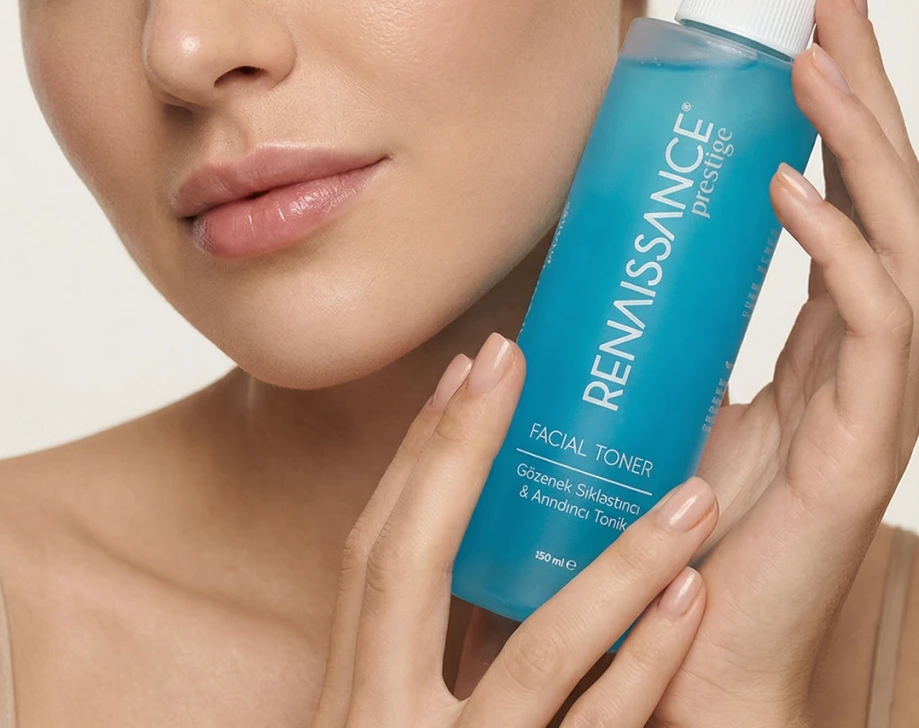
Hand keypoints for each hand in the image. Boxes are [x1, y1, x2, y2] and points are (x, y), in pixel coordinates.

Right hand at [311, 332, 718, 727]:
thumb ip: (430, 667)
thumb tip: (491, 554)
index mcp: (355, 701)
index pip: (374, 553)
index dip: (415, 455)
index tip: (468, 368)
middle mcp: (385, 727)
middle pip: (405, 570)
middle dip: (456, 453)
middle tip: (515, 355)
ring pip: (534, 657)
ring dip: (617, 566)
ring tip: (689, 495)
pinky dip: (640, 666)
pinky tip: (689, 601)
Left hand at [643, 0, 918, 726]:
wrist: (689, 652)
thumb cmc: (680, 517)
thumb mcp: (672, 380)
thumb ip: (662, 311)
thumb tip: (600, 228)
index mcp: (825, 324)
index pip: (848, 183)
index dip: (839, 97)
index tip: (812, 10)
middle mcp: (862, 343)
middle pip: (885, 187)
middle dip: (864, 83)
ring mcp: (872, 391)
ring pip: (896, 237)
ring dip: (858, 142)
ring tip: (815, 63)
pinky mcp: (860, 444)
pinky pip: (874, 327)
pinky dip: (839, 249)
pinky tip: (797, 189)